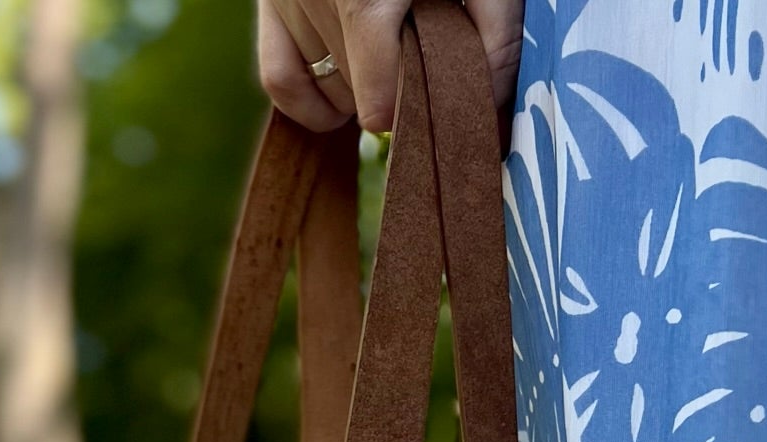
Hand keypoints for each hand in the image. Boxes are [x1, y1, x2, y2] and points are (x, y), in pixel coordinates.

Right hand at [258, 0, 525, 133]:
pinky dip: (310, 99)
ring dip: (359, 86)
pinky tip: (342, 95)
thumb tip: (486, 99)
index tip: (434, 89)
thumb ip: (494, 30)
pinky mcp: (271, 1)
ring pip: (325, 87)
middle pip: (355, 93)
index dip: (410, 106)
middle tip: (419, 50)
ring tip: (388, 48)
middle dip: (392, 83)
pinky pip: (280, 80)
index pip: (375, 101)